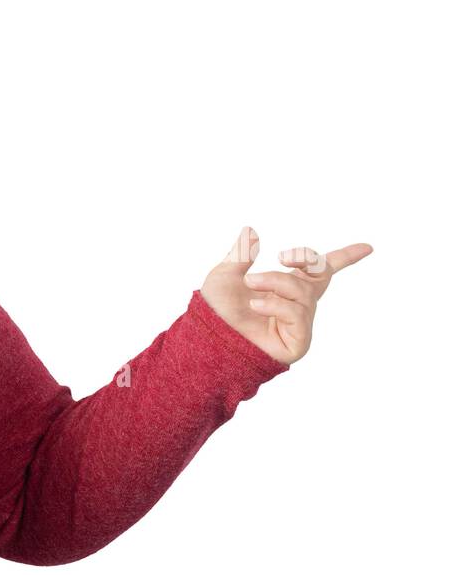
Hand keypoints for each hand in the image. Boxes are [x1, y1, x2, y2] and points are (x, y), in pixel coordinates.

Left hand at [200, 227, 372, 364]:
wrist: (207, 338)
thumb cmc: (215, 312)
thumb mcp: (225, 275)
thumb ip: (240, 255)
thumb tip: (251, 232)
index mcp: (285, 288)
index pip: (319, 271)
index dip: (345, 258)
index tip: (367, 247)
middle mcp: (297, 305)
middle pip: (321, 274)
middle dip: (306, 259)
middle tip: (283, 257)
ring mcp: (299, 324)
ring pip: (303, 291)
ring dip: (276, 282)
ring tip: (251, 283)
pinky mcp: (298, 342)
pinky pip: (298, 314)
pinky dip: (277, 304)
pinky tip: (256, 305)